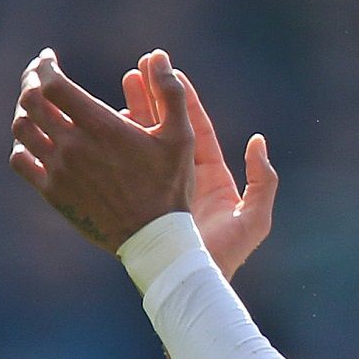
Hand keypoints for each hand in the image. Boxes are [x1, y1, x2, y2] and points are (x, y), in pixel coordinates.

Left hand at [9, 48, 193, 252]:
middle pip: (31, 102)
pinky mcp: (52, 192)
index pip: (53, 85)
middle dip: (30, 81)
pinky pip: (21, 161)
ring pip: (22, 129)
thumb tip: (159, 57)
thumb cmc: (169, 184)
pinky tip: (34, 140)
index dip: (44, 66)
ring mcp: (58, 170)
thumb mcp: (181, 136)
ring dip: (24, 110)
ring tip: (35, 105)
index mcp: (100, 127)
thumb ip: (171, 93)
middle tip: (37, 75)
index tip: (48, 59)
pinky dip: (22, 144)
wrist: (152, 237)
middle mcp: (73, 146)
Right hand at [121, 53, 277, 278]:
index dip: (182, 98)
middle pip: (164, 129)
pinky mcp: (137, 203)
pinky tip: (95, 130)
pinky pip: (122, 170)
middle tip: (132, 70)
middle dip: (149, 99)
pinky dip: (111, 149)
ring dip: (126, 117)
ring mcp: (158, 189)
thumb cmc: (225, 257)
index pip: (195, 127)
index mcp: (210, 176)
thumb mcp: (253, 218)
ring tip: (110, 93)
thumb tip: (258, 141)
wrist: (193, 288)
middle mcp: (183, 178)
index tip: (168, 70)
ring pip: (140, 145)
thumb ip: (263, 180)